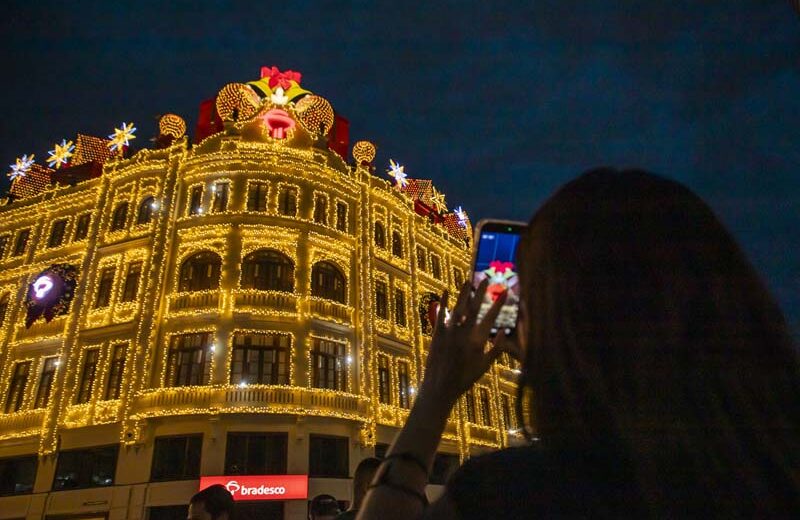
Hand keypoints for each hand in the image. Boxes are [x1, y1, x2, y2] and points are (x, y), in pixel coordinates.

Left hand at [418, 279, 519, 408]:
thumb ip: (495, 348)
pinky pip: (441, 314)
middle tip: (486, 279)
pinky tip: (446, 291)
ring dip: (463, 293)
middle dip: (481, 292)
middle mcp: (464, 333)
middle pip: (475, 307)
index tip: (506, 291)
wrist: (440, 386)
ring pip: (458, 307)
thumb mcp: (484, 365)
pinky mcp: (437, 333)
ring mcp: (450, 332)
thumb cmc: (465, 378)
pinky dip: (443, 302)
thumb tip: (502, 330)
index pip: (491, 317)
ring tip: (468, 281)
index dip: (499, 303)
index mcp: (478, 340)